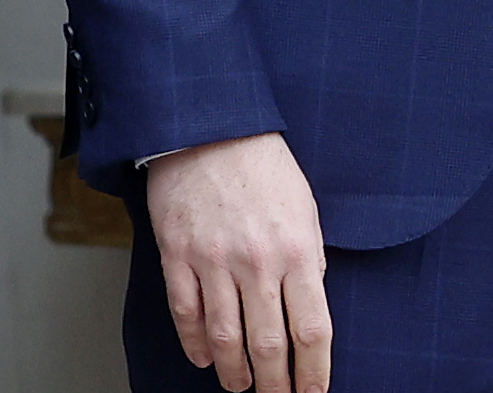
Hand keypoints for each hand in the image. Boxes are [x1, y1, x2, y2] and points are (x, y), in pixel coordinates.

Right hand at [146, 132, 331, 392]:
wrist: (210, 125)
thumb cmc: (263, 163)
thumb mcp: (304, 204)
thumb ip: (309, 254)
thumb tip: (311, 298)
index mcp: (296, 247)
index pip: (312, 328)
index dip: (314, 372)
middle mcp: (257, 260)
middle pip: (268, 345)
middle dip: (275, 384)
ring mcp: (214, 261)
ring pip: (225, 339)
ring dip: (235, 374)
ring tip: (241, 388)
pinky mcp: (178, 255)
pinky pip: (186, 314)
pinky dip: (196, 345)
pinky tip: (206, 359)